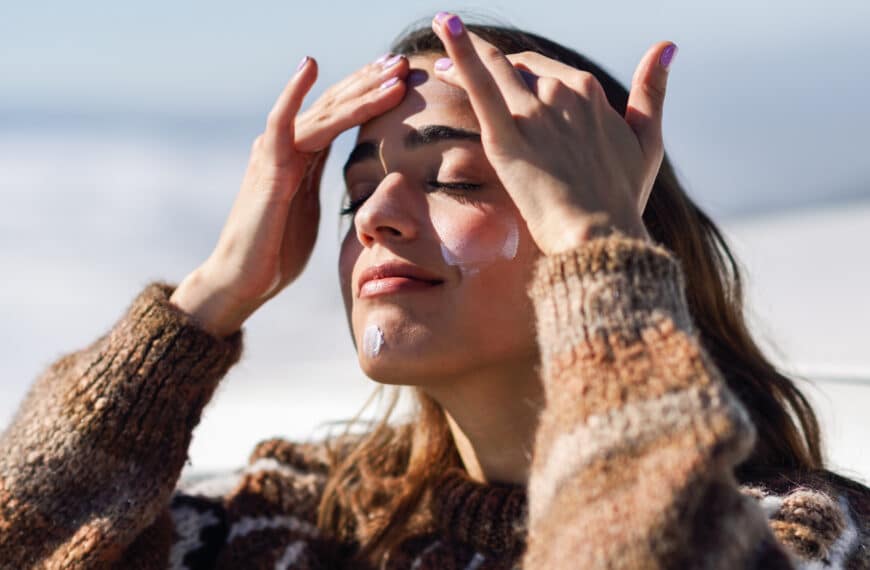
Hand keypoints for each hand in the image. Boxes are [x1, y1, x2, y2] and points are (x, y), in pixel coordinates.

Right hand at [171, 54, 409, 336]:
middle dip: (371, 82)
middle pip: (335, 104)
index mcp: (302, 156)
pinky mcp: (268, 169)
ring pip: (323, 112)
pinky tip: (310, 66)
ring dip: (359, 90)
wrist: (243, 280)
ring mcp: (275, 154)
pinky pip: (281, 124)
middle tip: (403, 61)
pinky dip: (294, 93)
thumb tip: (350, 181)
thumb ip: (321, 184)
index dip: (370, 94)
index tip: (401, 78)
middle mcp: (288, 146)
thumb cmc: (276, 250)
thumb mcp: (309, 209)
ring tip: (391, 70)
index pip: (341, 115)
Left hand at [430, 13, 675, 253]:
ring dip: (464, 50)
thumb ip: (652, 92)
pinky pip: (480, 85)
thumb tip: (666, 46)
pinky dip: (461, 52)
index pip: (546, 70)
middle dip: (488, 60)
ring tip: (442, 33)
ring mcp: (533, 113)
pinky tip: (445, 25)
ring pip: (494, 69)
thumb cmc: (623, 198)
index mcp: (590, 92)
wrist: (600, 235)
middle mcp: (562, 93)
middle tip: (453, 61)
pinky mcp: (506, 137)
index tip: (502, 72)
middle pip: (516, 68)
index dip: (520, 69)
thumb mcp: (647, 141)